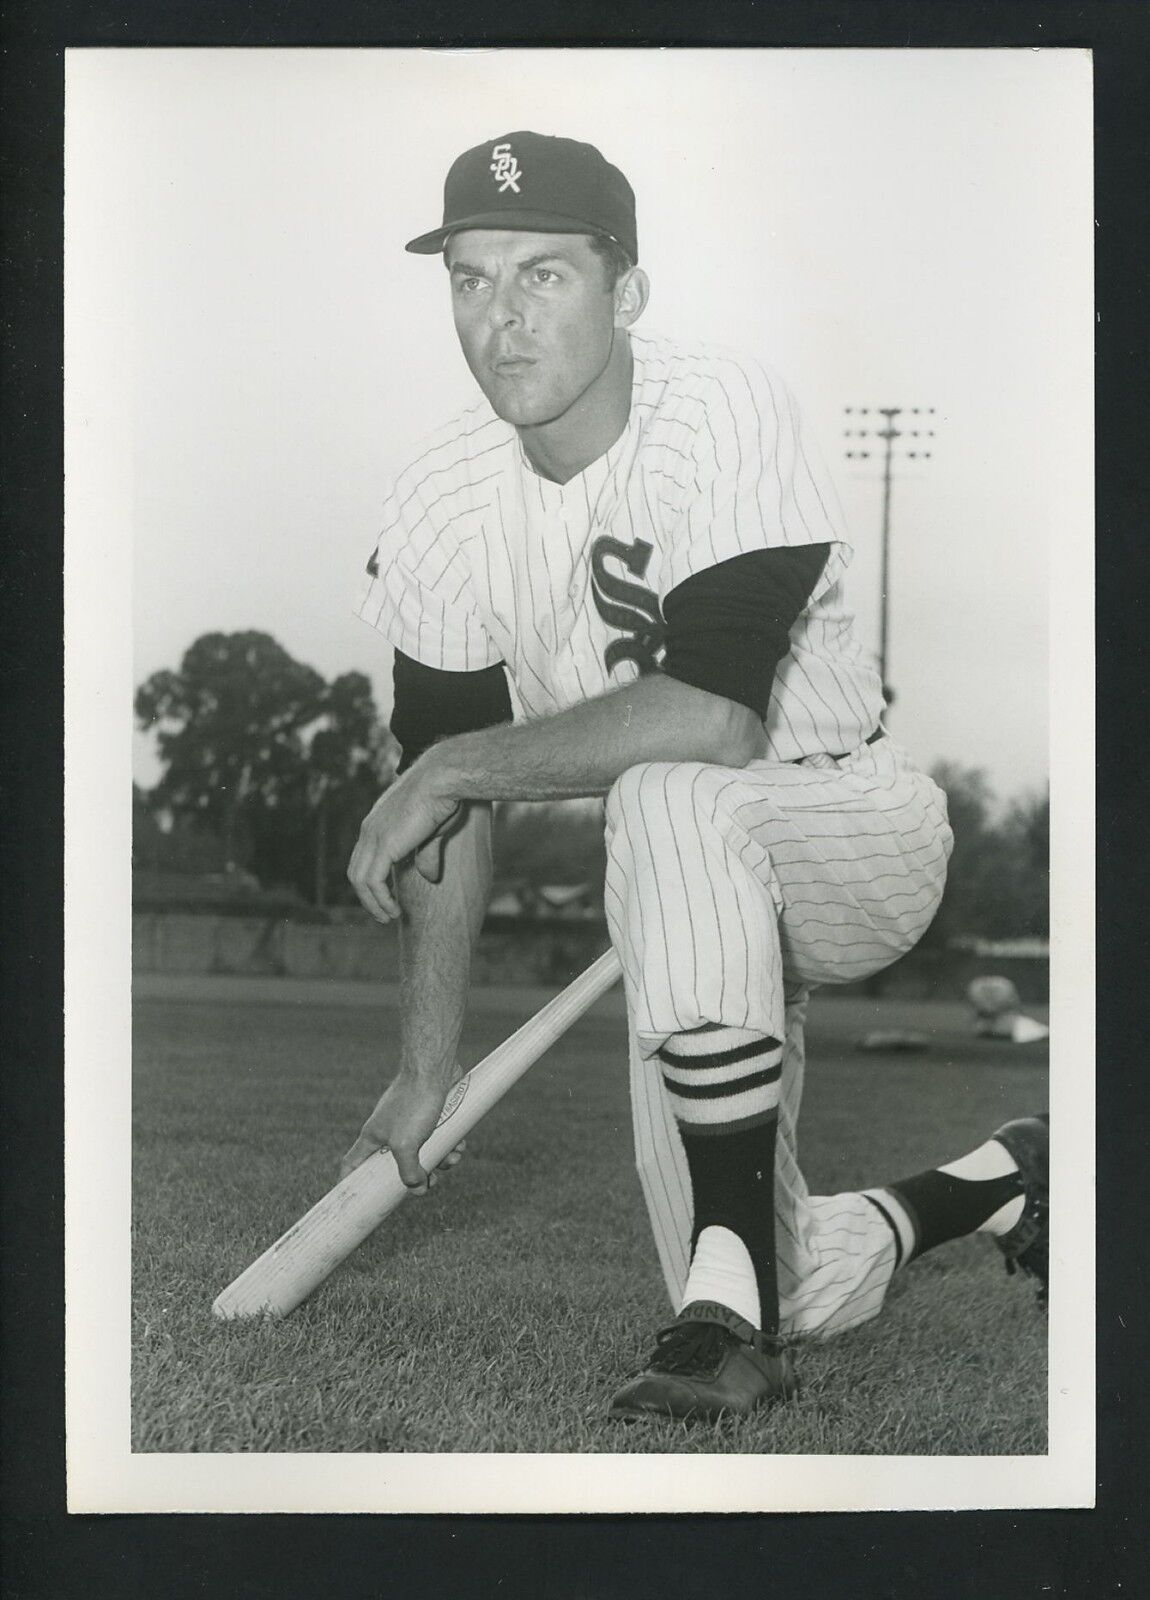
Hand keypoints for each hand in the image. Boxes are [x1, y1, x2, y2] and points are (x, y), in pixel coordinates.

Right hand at [338, 1073, 465, 1193]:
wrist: (434, 1069)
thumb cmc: (413, 1103)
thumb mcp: (406, 1144)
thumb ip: (409, 1171)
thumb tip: (418, 1190)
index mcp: (372, 1137)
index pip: (351, 1164)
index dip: (349, 1183)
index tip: (354, 1200)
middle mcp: (388, 1131)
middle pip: (395, 1165)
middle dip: (415, 1177)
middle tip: (429, 1183)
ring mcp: (409, 1123)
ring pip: (422, 1153)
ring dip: (440, 1160)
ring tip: (452, 1158)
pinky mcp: (429, 1115)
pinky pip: (438, 1139)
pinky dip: (449, 1145)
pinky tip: (459, 1144)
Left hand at [347, 766, 462, 921]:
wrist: (444, 778)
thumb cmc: (444, 797)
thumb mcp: (433, 831)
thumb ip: (426, 854)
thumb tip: (429, 876)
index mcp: (377, 822)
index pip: (363, 858)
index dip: (371, 881)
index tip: (386, 897)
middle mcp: (369, 829)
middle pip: (356, 871)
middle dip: (367, 897)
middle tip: (384, 914)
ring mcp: (373, 837)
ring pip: (360, 881)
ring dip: (372, 904)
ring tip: (388, 917)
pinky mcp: (383, 846)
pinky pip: (373, 882)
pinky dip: (380, 900)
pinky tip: (394, 910)